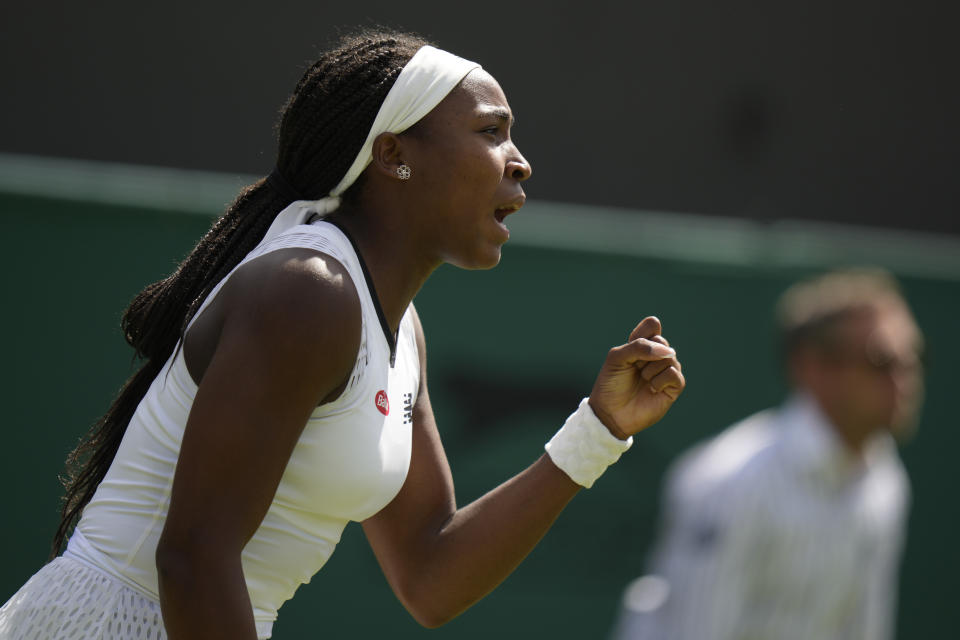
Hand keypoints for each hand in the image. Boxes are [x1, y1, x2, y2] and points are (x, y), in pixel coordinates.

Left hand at [588, 317, 684, 439]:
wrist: (610, 412)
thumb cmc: (611, 384)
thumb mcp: (617, 358)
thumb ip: (638, 347)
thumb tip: (667, 351)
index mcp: (641, 345)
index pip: (652, 325)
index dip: (643, 334)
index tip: (631, 347)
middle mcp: (656, 356)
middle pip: (661, 341)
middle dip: (643, 355)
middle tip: (634, 369)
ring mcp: (666, 371)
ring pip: (669, 357)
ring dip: (650, 369)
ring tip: (642, 380)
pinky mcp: (673, 387)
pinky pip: (674, 374)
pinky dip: (659, 380)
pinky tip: (651, 389)